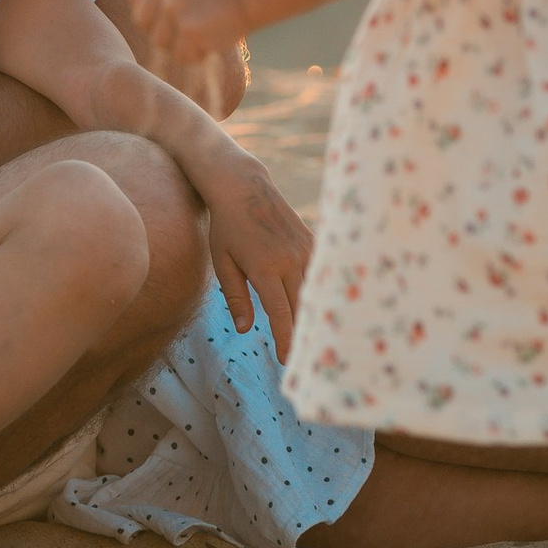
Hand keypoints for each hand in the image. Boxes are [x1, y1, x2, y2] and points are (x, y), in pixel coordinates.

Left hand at [126, 0, 250, 64]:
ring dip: (178, 44)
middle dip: (160, 29)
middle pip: (142, 21)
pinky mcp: (189, 28)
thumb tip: (138, 18)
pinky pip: (181, 54)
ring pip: (159, 41)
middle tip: (184, 27)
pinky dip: (195, 54)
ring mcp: (175, 6)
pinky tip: (209, 41)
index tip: (165, 14)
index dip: (148, 10)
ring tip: (199, 34)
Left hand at [182, 147, 310, 353]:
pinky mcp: (313, 242)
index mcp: (264, 268)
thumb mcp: (222, 262)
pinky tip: (325, 309)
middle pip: (302, 307)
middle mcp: (289, 260)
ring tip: (317, 341)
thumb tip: (245, 329)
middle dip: (303, 335)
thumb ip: (235, 297)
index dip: (286, 339)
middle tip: (304, 361)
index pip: (280, 313)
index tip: (287, 360)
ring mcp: (305, 250)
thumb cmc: (227, 227)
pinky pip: (320, 274)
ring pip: (315, 292)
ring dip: (316, 316)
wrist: (244, 187)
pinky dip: (322, 292)